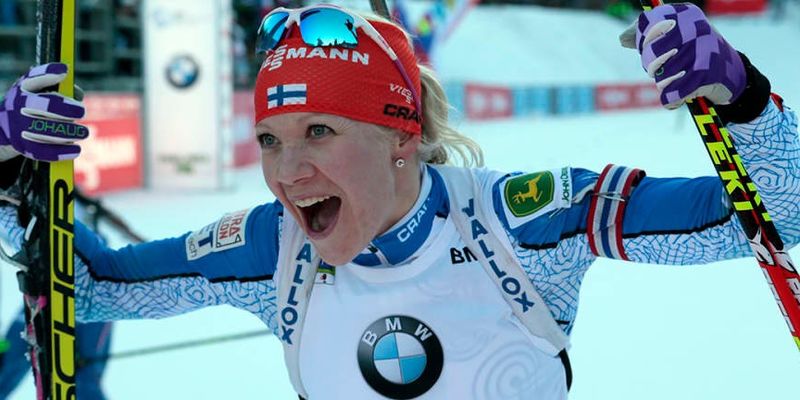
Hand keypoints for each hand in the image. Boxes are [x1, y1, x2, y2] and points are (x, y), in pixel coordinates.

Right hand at [0, 63, 88, 161]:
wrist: (5, 126)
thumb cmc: (32, 103)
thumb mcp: (39, 90)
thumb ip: (60, 87)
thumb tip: (77, 94)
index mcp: (23, 89)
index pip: (34, 78)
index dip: (48, 74)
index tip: (64, 72)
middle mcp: (18, 106)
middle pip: (45, 106)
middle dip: (68, 109)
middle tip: (82, 112)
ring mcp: (18, 127)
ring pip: (47, 130)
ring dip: (69, 132)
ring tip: (83, 133)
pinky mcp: (22, 146)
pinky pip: (43, 151)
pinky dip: (61, 151)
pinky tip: (75, 150)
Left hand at [619, 3, 745, 109]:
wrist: (732, 74)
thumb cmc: (695, 53)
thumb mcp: (675, 36)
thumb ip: (648, 34)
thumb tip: (623, 39)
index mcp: (684, 14)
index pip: (646, 24)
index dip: (643, 42)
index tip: (649, 48)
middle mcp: (694, 28)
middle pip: (650, 54)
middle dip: (653, 67)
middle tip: (666, 69)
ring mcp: (702, 50)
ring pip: (660, 77)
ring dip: (665, 85)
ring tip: (679, 80)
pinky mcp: (706, 75)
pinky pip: (671, 94)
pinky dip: (671, 100)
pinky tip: (679, 96)